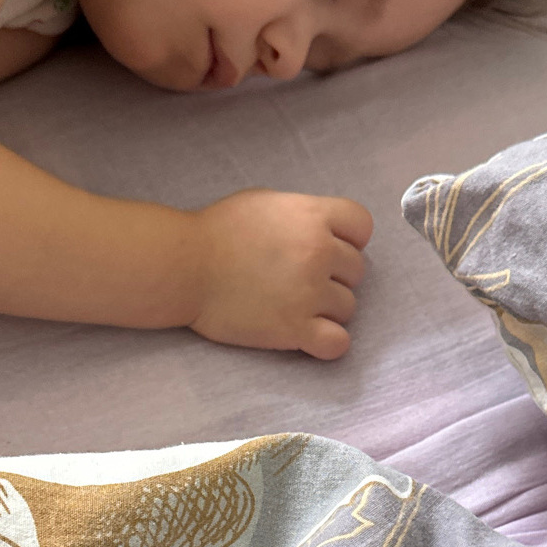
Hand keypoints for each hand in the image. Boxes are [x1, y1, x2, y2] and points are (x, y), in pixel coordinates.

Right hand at [190, 190, 372, 359]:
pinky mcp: (295, 328)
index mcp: (312, 216)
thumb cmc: (217, 232)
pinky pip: (339, 343)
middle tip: (299, 281)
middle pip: (356, 271)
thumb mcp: (267, 203)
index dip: (348, 240)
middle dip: (333, 276)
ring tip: (294, 306)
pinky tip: (308, 335)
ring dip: (327, 310)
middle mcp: (317, 252)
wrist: (183, 266)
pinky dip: (328, 342)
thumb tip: (325, 232)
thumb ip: (303, 216)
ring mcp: (309, 292)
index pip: (362, 226)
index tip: (328, 249)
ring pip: (348, 307)